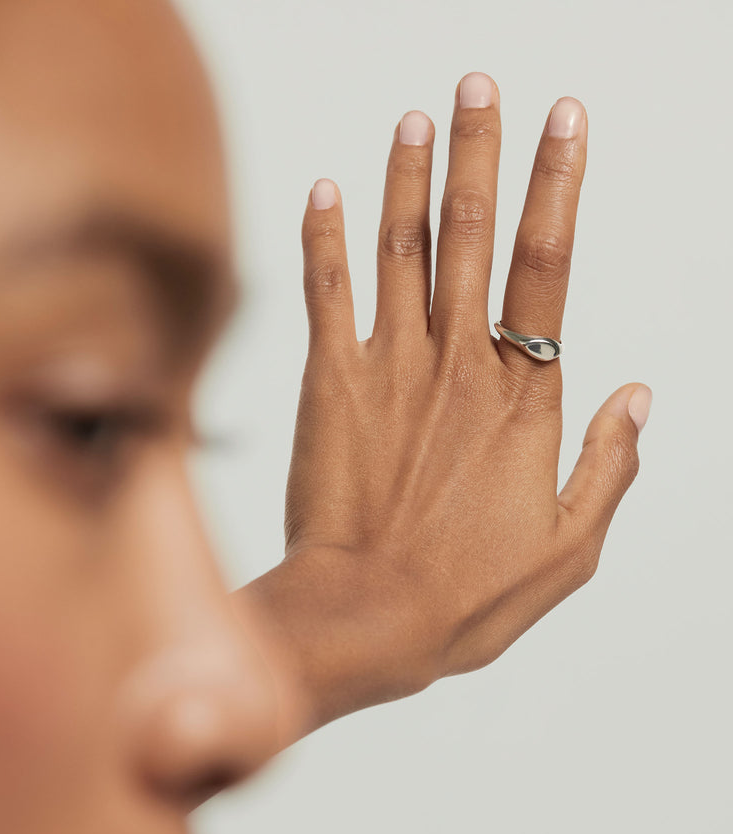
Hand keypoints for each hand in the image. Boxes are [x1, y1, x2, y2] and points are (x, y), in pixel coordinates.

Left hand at [232, 74, 650, 737]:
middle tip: (483, 82)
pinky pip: (325, 296)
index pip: (547, 268)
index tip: (565, 120)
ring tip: (420, 114)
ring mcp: (389, 371)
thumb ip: (609, 467)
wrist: (366, 621)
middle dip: (481, 151)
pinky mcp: (330, 388)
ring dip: (410, 176)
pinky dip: (323, 238)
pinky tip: (324, 187)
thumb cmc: (469, 598)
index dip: (557, 187)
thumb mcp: (571, 551)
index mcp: (522, 401)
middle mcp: (458, 369)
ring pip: (402, 251)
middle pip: (473, 237)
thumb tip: (640, 397)